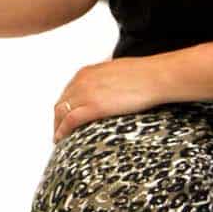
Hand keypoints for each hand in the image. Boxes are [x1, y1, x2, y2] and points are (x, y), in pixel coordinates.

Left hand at [53, 56, 167, 143]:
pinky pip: (70, 121)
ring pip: (61, 113)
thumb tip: (108, 91)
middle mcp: (82, 81)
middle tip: (60, 132)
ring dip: (58, 127)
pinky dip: (62, 131)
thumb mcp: (116, 72)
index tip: (64, 118)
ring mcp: (86, 93)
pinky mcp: (94, 106)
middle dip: (57, 119)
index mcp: (86, 73)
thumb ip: (105, 80)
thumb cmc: (144, 74)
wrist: (155, 77)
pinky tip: (62, 139)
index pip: (67, 93)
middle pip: (61, 104)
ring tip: (60, 139)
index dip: (64, 108)